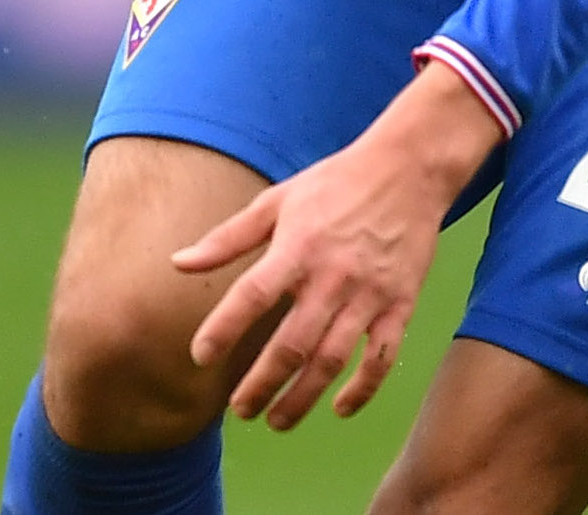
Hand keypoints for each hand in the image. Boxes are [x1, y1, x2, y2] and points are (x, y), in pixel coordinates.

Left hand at [173, 62, 503, 429]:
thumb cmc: (336, 183)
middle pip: (291, 344)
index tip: (201, 357)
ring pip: (332, 360)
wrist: (410, 168)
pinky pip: (382, 358)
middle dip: (261, 385)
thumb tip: (178, 263)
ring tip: (277, 420)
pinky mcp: (401, 303)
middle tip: (239, 410)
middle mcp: (333, 275)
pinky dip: (363, 389)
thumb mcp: (278, 200)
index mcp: (297, 247)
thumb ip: (228, 237)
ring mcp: (369, 293)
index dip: (223, 329)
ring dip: (302, 398)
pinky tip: (340, 408)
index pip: (252, 295)